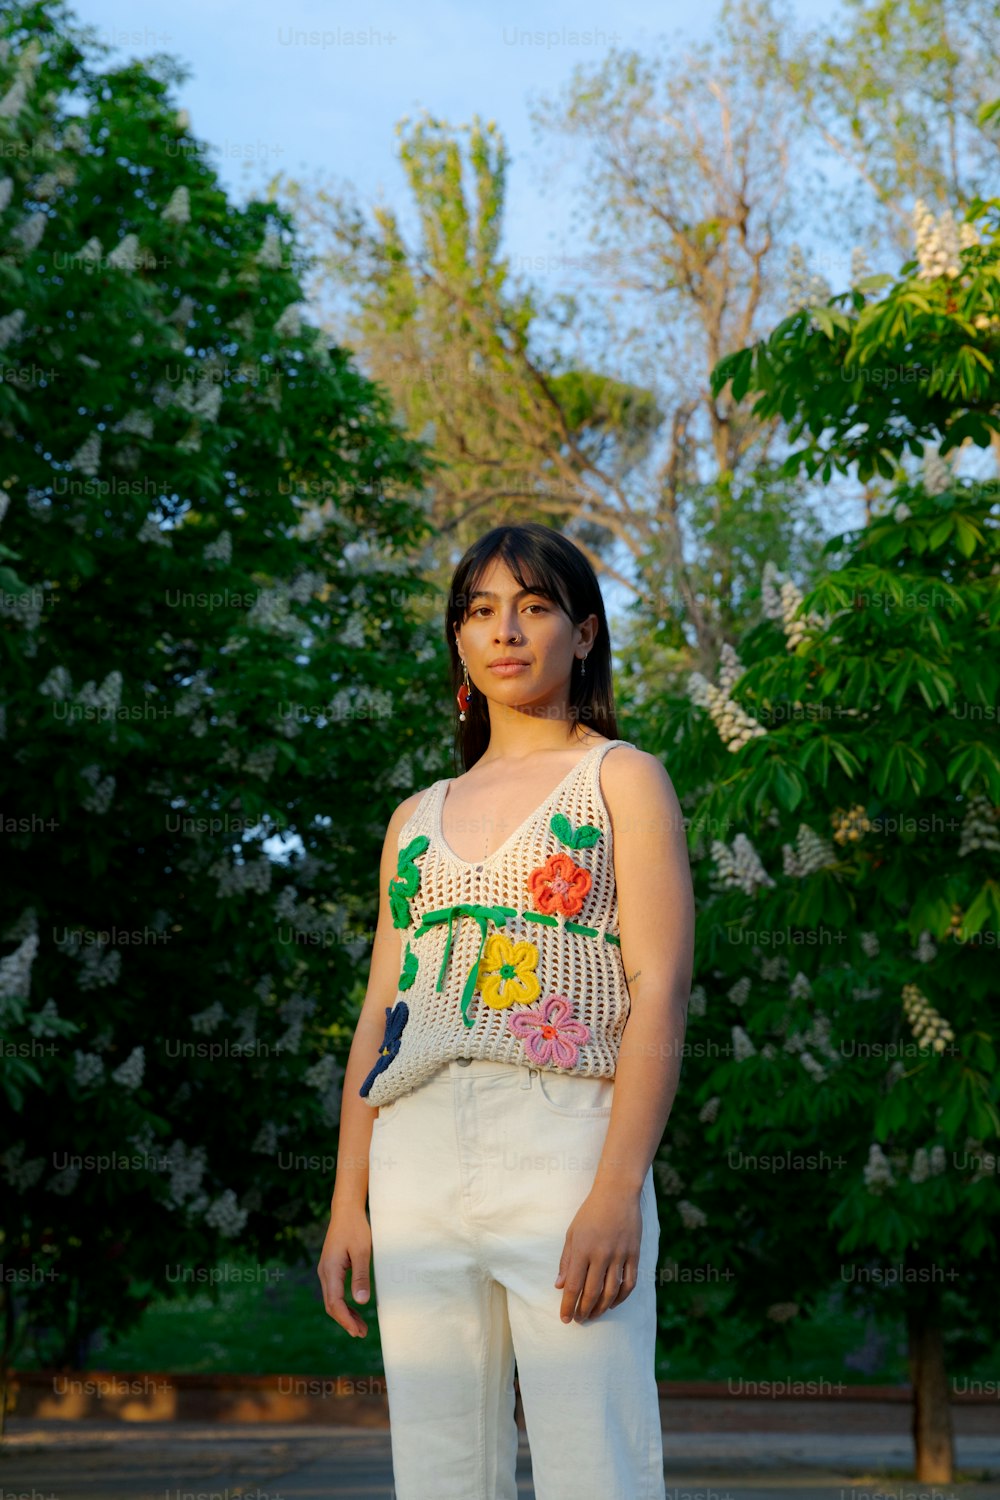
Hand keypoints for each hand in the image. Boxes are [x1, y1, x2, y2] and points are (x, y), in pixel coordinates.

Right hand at [317, 1205, 371, 1336]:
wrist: (346, 1211)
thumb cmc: (356, 1229)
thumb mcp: (362, 1252)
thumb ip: (361, 1276)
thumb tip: (361, 1302)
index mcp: (330, 1270)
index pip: (335, 1303)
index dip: (345, 1320)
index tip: (357, 1331)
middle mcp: (324, 1272)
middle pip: (331, 1305)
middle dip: (345, 1321)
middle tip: (361, 1333)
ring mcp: (326, 1271)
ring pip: (332, 1300)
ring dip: (345, 1314)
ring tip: (360, 1327)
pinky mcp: (331, 1268)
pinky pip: (334, 1292)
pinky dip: (344, 1304)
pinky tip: (355, 1309)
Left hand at [554, 1182, 642, 1322]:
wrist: (617, 1193)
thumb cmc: (590, 1212)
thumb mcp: (572, 1233)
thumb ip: (567, 1261)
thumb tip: (560, 1286)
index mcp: (582, 1248)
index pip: (574, 1286)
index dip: (568, 1305)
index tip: (565, 1318)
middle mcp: (601, 1254)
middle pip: (592, 1292)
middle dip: (584, 1310)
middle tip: (579, 1320)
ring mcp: (620, 1254)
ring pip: (611, 1292)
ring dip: (601, 1308)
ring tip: (593, 1315)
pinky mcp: (634, 1254)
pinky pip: (629, 1283)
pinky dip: (621, 1297)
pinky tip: (612, 1303)